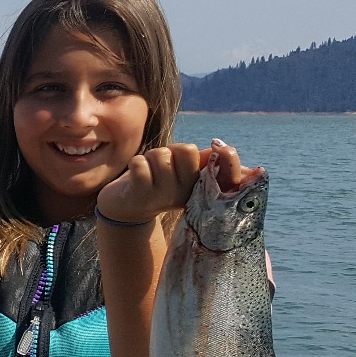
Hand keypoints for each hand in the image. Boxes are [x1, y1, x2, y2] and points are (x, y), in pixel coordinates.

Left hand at [98, 140, 252, 223]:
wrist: (127, 206)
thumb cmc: (159, 180)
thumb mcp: (184, 170)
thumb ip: (204, 159)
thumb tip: (228, 150)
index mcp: (203, 187)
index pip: (228, 167)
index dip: (228, 157)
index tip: (220, 151)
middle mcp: (188, 193)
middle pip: (187, 150)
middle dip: (172, 150)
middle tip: (165, 165)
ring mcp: (165, 196)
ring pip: (161, 154)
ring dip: (150, 157)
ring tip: (148, 172)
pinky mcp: (141, 196)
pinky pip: (140, 164)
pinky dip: (136, 163)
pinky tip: (136, 176)